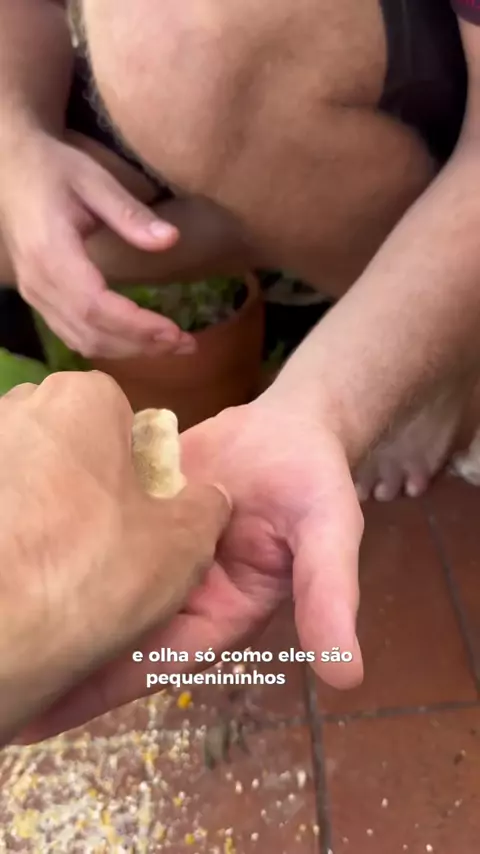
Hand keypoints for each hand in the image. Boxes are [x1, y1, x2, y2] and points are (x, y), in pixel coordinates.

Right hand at [0, 131, 194, 358]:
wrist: (10, 167)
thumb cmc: (52, 168)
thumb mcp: (94, 179)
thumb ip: (130, 213)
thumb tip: (171, 240)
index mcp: (51, 254)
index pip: (95, 307)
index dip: (136, 326)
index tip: (175, 331)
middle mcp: (39, 283)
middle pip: (92, 333)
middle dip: (142, 344)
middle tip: (187, 344)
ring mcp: (36, 295)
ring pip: (83, 341)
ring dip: (129, 350)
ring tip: (172, 345)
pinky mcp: (40, 299)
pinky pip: (73, 335)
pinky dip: (110, 345)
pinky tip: (140, 341)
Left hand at [19, 395, 363, 740]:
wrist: (290, 426)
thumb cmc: (315, 481)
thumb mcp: (329, 535)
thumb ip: (331, 596)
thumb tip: (349, 674)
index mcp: (217, 614)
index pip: (154, 659)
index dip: (101, 687)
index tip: (42, 711)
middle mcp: (177, 593)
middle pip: (111, 630)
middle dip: (59, 652)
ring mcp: (150, 552)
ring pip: (94, 584)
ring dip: (49, 599)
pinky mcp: (132, 513)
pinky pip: (91, 532)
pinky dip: (57, 539)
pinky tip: (12, 545)